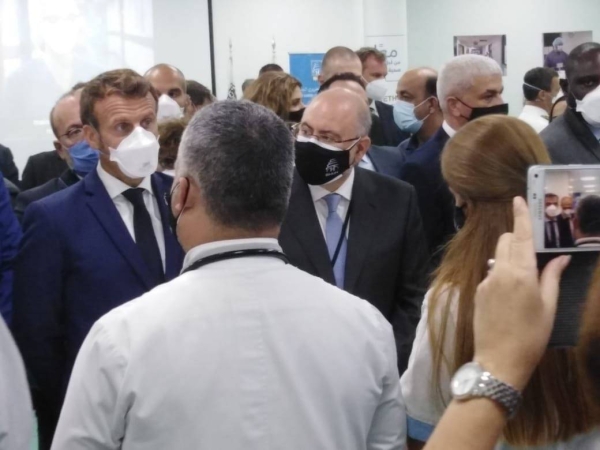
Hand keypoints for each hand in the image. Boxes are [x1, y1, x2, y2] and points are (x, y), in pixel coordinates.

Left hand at [473, 197, 569, 390]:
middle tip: (531, 249)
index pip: (521, 237)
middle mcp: (500, 272)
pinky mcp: (477, 292)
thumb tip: (561, 257)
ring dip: (509, 256)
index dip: (521, 217)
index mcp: (521, 273)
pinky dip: (501, 273)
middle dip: (517, 238)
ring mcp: (485, 281)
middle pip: (506, 242)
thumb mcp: (548, 307)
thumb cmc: (531, 336)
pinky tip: (510, 295)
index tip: (518, 199)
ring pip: (497, 256)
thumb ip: (552, 278)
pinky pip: (491, 273)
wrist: (498, 360)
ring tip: (523, 277)